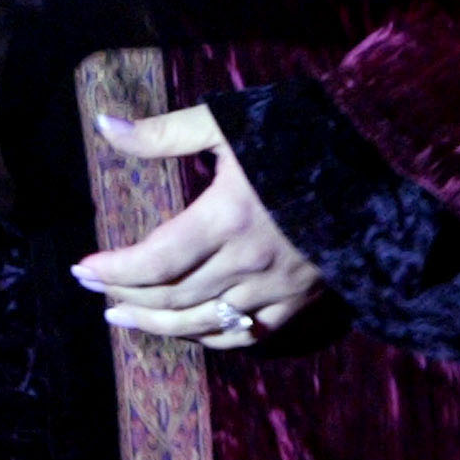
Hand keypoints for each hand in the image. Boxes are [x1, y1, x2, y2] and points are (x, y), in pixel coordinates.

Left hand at [74, 106, 324, 347]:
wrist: (376, 156)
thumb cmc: (297, 130)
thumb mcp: (227, 121)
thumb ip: (163, 132)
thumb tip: (104, 125)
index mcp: (228, 216)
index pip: (155, 260)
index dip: (114, 270)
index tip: (82, 269)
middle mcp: (250, 261)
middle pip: (174, 298)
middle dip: (127, 296)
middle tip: (96, 290)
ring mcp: (278, 287)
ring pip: (205, 324)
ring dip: (158, 326)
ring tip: (123, 318)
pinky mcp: (301, 299)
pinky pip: (247, 336)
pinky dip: (210, 338)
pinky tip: (187, 331)